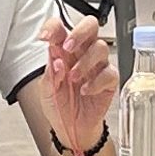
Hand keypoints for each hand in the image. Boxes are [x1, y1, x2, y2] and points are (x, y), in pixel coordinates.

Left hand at [39, 17, 118, 155]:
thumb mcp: (47, 89)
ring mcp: (98, 66)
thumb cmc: (60, 105)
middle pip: (90, 27)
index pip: (61, 29)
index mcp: (64, 51)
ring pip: (100, 48)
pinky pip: (109, 72)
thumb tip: (56, 60)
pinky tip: (85, 90)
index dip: (53, 27)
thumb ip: (50, 73)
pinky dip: (95, 81)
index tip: (45, 36)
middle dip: (79, 33)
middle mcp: (82, 54)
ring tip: (73, 78)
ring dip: (85, 61)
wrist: (72, 128)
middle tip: (68, 47)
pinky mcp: (109, 80)